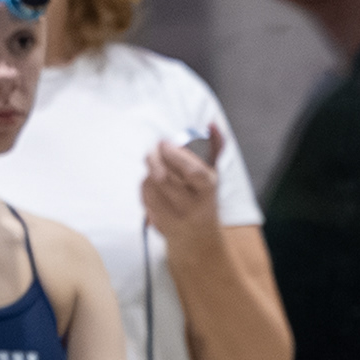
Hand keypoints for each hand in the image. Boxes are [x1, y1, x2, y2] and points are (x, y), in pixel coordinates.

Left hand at [141, 131, 224, 248]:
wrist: (197, 235)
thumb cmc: (203, 196)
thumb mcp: (213, 173)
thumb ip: (215, 146)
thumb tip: (212, 124)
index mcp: (208, 189)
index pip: (191, 171)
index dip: (175, 155)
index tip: (165, 143)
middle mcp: (192, 205)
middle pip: (165, 178)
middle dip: (154, 158)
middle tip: (154, 148)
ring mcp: (174, 216)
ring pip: (152, 186)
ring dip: (149, 170)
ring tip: (155, 163)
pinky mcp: (159, 222)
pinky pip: (145, 196)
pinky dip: (145, 183)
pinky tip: (151, 180)